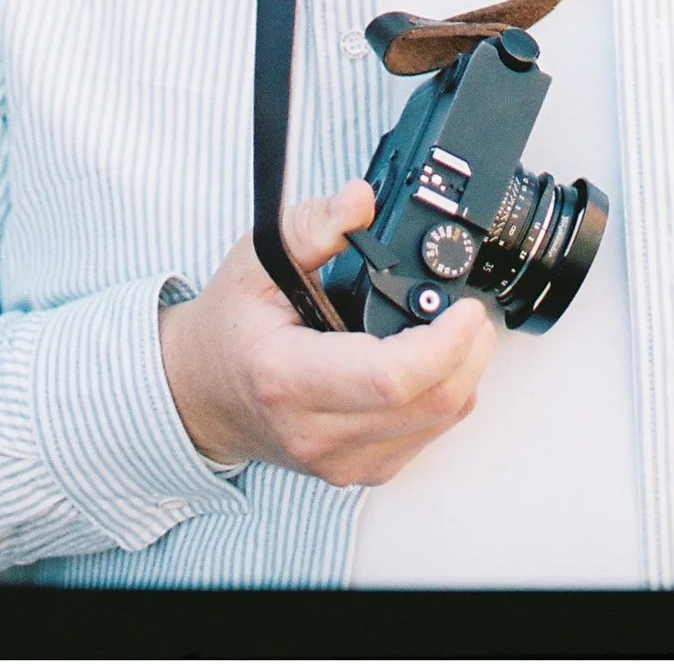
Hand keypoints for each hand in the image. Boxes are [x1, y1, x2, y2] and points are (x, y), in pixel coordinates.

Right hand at [159, 180, 497, 486]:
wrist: (200, 394)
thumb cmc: (229, 328)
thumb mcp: (255, 259)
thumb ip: (311, 225)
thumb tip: (360, 201)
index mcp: (289, 379)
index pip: (389, 379)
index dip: (444, 344)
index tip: (465, 308)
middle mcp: (317, 433)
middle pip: (428, 406)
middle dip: (468, 353)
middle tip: (472, 310)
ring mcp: (340, 462)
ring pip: (436, 426)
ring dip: (463, 375)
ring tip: (457, 330)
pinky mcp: (358, 472)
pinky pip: (424, 440)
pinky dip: (442, 398)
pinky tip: (432, 363)